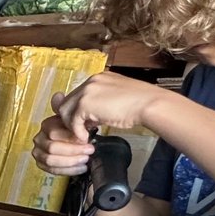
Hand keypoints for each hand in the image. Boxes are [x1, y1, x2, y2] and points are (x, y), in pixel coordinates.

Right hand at [31, 109, 92, 176]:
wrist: (81, 142)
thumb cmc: (79, 130)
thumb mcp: (76, 117)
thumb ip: (66, 108)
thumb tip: (58, 96)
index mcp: (46, 126)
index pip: (53, 133)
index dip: (70, 137)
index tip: (85, 138)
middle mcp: (39, 139)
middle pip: (52, 147)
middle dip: (72, 150)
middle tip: (89, 149)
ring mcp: (39, 152)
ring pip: (51, 160)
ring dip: (70, 161)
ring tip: (85, 159)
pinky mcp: (43, 164)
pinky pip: (52, 170)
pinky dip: (68, 170)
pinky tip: (81, 167)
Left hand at [52, 70, 167, 138]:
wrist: (149, 104)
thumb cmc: (140, 104)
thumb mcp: (117, 98)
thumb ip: (101, 103)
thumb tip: (90, 117)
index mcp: (99, 78)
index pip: (78, 94)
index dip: (79, 111)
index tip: (87, 123)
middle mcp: (91, 81)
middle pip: (68, 101)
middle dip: (72, 118)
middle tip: (83, 130)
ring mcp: (87, 91)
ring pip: (65, 111)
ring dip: (72, 125)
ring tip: (84, 134)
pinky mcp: (85, 103)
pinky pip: (72, 120)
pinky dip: (77, 132)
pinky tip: (86, 137)